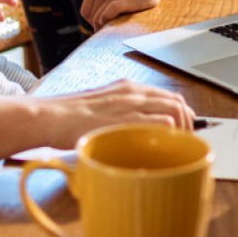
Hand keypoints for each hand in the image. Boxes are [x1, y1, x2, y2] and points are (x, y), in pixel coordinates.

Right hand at [37, 80, 194, 147]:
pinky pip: (163, 123)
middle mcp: (133, 93)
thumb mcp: (100, 107)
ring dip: (181, 130)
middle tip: (184, 140)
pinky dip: (170, 135)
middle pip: (177, 102)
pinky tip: (164, 148)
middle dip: (187, 123)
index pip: (167, 96)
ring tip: (176, 147)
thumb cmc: (68, 117)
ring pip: (175, 111)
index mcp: (127, 88)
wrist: (50, 116)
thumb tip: (130, 129)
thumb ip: (118, 113)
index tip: (184, 127)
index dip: (182, 113)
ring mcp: (131, 105)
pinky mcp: (127, 119)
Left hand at [79, 0, 163, 30]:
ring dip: (105, 27)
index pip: (85, 12)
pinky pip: (110, 12)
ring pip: (98, 18)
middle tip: (110, 29)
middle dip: (99, 27)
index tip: (103, 24)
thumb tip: (95, 23)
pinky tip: (115, 22)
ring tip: (115, 27)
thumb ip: (101, 2)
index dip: (92, 21)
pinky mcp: (125, 1)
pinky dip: (109, 19)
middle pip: (91, 18)